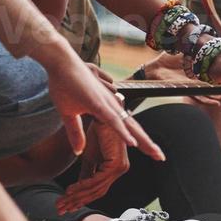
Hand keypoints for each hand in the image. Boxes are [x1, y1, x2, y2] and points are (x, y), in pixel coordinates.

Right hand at [41, 46, 163, 160]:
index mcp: (107, 109)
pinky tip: (133, 143)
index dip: (140, 140)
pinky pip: (113, 120)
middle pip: (134, 128)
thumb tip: (79, 150)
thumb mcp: (69, 115)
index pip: (127, 128)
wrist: (59, 63)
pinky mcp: (97, 103)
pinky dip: (123, 132)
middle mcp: (111, 106)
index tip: (151, 152)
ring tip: (155, 153)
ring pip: (129, 126)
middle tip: (161, 157)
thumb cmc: (65, 83)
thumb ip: (76, 133)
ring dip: (143, 141)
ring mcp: (106, 104)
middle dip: (148, 144)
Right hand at [57, 117, 130, 212]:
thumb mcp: (89, 156)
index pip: (97, 190)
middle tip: (60, 208)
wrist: (102, 114)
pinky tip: (71, 190)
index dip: (80, 199)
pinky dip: (83, 186)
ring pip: (96, 189)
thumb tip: (77, 187)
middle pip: (96, 192)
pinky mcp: (116, 164)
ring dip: (77, 196)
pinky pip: (97, 180)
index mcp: (114, 169)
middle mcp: (119, 170)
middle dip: (76, 202)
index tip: (65, 205)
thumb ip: (86, 172)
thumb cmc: (99, 131)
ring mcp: (120, 168)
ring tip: (62, 201)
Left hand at [138, 50, 220, 107]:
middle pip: (214, 88)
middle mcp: (196, 82)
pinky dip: (207, 99)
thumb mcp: (184, 51)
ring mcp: (191, 87)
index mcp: (197, 73)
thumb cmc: (169, 59)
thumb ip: (193, 45)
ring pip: (208, 94)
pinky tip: (216, 102)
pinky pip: (197, 96)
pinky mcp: (185, 90)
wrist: (155, 68)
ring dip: (220, 97)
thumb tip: (202, 34)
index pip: (214, 77)